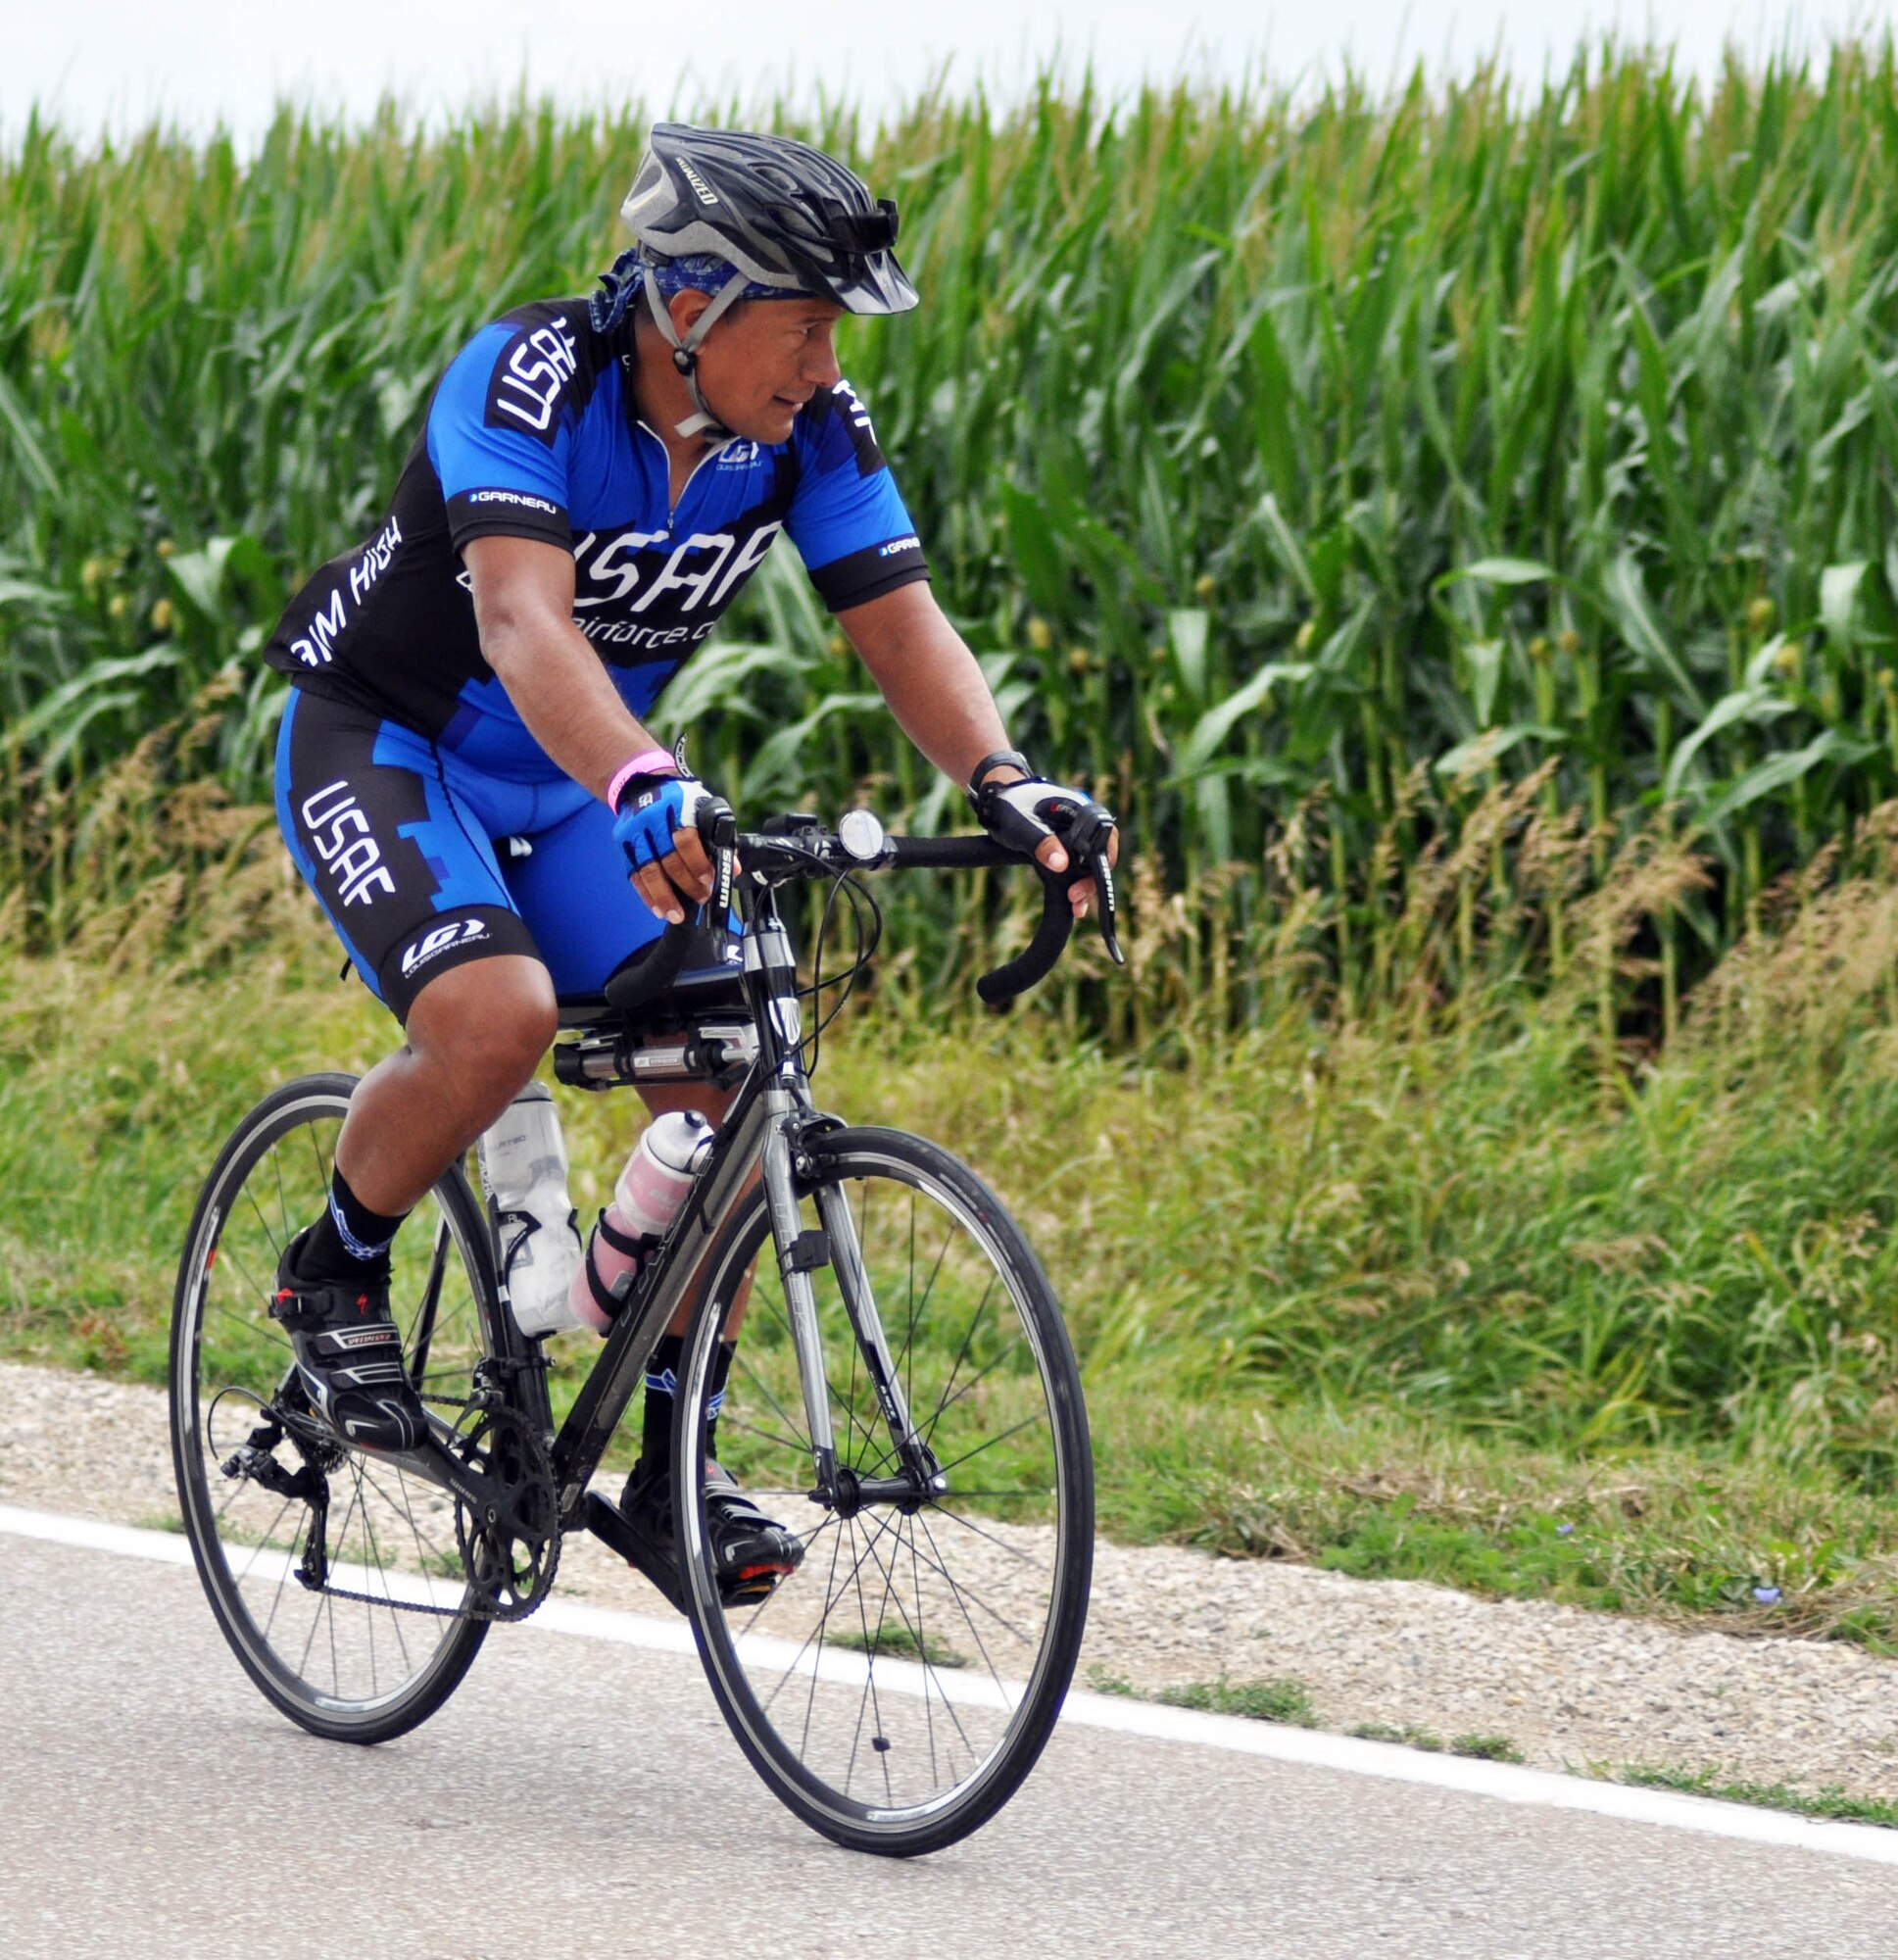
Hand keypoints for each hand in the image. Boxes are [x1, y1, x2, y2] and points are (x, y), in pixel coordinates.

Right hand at [612, 774, 721, 923]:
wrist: (644, 784)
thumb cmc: (681, 802)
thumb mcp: (703, 809)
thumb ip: (718, 837)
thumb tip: (732, 867)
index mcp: (677, 806)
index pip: (686, 839)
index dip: (698, 863)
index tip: (710, 882)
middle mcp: (652, 818)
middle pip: (667, 858)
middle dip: (686, 884)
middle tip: (700, 899)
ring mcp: (634, 831)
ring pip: (648, 869)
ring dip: (663, 896)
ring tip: (676, 915)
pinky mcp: (623, 844)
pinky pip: (634, 874)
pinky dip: (646, 894)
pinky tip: (658, 909)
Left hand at [970, 771, 1119, 919]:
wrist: (998, 801)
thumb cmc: (1009, 806)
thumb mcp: (1020, 825)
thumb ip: (1040, 842)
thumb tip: (1061, 865)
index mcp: (1081, 810)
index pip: (1104, 838)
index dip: (1098, 863)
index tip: (1080, 885)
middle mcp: (1085, 824)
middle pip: (1102, 855)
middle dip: (1092, 881)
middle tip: (1075, 899)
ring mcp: (1077, 837)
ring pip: (1091, 865)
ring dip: (1086, 887)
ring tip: (1076, 908)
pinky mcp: (1068, 848)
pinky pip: (1079, 868)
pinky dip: (1077, 884)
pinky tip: (1073, 904)